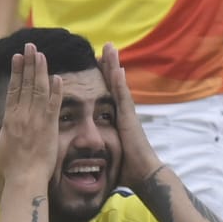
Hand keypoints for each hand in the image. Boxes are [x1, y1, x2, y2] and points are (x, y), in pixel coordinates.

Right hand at [0, 43, 59, 183]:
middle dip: (28, 63)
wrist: (25, 179)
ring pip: (40, 89)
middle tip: (31, 45)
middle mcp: (22, 116)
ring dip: (41, 70)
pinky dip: (57, 90)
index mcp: (9, 120)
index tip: (17, 57)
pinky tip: (58, 77)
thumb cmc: (10, 169)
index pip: (13, 90)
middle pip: (26, 84)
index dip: (16, 72)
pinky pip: (54, 104)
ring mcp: (37, 120)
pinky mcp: (50, 126)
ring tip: (41, 54)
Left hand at [98, 43, 160, 187]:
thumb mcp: (105, 155)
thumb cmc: (124, 169)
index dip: (102, 78)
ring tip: (109, 48)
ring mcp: (126, 114)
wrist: (142, 175)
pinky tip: (117, 68)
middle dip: (108, 65)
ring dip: (114, 66)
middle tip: (103, 47)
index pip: (106, 93)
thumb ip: (95, 150)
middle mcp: (122, 113)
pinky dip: (120, 82)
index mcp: (114, 119)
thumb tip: (81, 156)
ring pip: (118, 85)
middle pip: (113, 83)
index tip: (94, 63)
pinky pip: (122, 96)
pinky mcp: (129, 118)